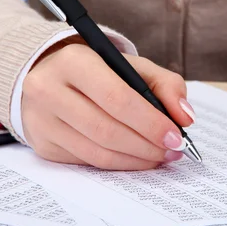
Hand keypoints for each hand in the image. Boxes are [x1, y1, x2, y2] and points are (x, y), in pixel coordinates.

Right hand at [21, 42, 194, 169]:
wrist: (48, 76)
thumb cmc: (98, 70)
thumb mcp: (131, 65)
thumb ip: (165, 84)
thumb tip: (185, 117)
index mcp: (74, 61)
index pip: (116, 98)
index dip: (149, 122)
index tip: (175, 136)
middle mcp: (49, 90)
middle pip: (106, 130)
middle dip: (146, 145)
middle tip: (172, 151)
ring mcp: (41, 120)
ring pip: (96, 153)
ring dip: (135, 160)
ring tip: (159, 156)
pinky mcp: (42, 145)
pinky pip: (86, 162)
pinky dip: (117, 164)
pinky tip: (135, 158)